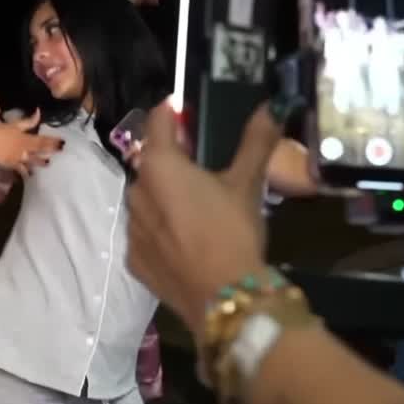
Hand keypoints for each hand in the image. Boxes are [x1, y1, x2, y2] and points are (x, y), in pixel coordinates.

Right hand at [0, 109, 64, 177]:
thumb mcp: (14, 124)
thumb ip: (29, 121)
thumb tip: (39, 112)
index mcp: (25, 139)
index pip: (43, 141)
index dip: (53, 142)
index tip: (63, 142)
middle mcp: (23, 150)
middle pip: (39, 151)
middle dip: (50, 151)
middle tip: (60, 151)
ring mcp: (17, 159)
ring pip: (31, 162)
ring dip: (40, 163)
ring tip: (47, 164)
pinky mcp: (10, 165)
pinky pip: (20, 170)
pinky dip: (25, 172)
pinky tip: (29, 175)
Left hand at [126, 99, 279, 334]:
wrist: (224, 299)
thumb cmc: (233, 231)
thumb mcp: (247, 183)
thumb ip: (256, 141)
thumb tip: (272, 105)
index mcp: (158, 165)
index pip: (157, 122)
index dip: (173, 113)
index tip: (187, 112)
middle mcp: (135, 192)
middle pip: (150, 164)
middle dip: (172, 161)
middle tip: (204, 167)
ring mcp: (131, 228)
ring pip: (146, 200)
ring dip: (164, 197)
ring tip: (197, 208)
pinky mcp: (134, 260)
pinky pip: (145, 233)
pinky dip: (161, 231)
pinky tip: (186, 240)